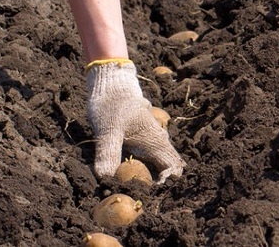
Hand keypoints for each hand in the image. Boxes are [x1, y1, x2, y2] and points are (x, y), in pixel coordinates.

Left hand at [86, 61, 184, 182]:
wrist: (112, 85)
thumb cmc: (112, 106)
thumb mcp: (107, 130)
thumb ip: (108, 154)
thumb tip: (106, 179)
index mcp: (156, 141)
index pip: (172, 169)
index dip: (165, 184)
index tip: (147, 192)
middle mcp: (159, 142)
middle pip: (168, 168)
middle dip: (158, 184)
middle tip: (138, 194)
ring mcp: (152, 140)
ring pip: (159, 163)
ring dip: (151, 177)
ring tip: (133, 187)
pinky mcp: (143, 139)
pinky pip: (150, 159)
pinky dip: (144, 169)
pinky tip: (129, 174)